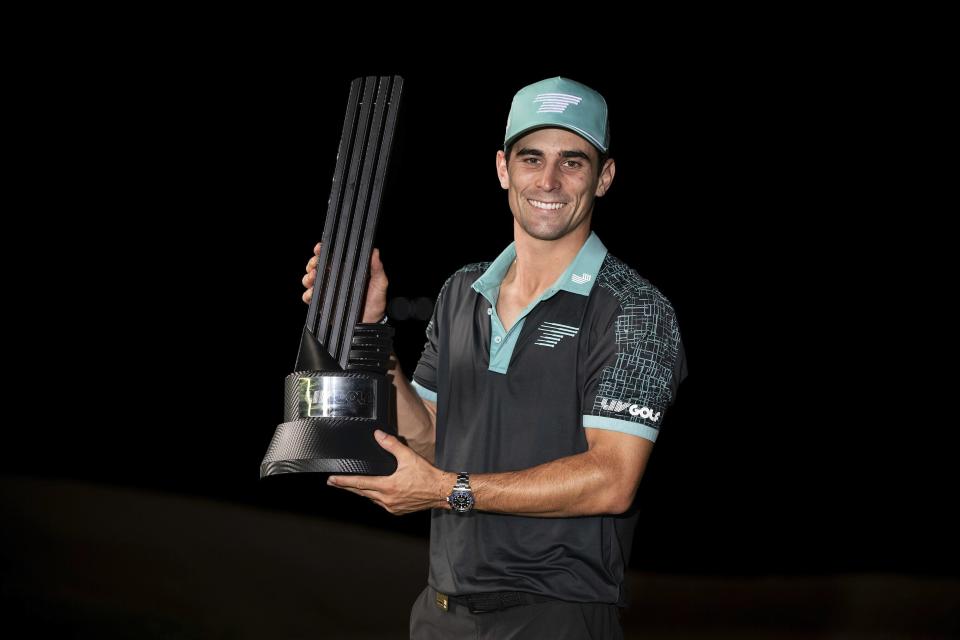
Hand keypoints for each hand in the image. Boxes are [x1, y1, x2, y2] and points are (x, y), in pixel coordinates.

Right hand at [302, 243, 387, 322]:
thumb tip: (374, 252)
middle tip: (315, 264)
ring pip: (310, 280)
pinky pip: (309, 297)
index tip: (320, 248)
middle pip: (317, 267)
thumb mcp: (380, 283)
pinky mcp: (322, 304)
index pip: (332, 257)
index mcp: (347, 271)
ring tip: (313, 277)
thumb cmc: (376, 303)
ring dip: (308, 277)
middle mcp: (335, 279)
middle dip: (312, 263)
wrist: (371, 323)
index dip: (323, 250)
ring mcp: (327, 291)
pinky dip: (307, 294)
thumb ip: (377, 268)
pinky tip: (312, 293)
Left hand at [327, 430, 449, 514]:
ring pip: (371, 499)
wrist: (441, 491)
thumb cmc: (427, 476)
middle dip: (347, 486)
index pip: (360, 483)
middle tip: (333, 483)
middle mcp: (387, 499)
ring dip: (361, 492)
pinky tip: (374, 493)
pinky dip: (375, 497)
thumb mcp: (408, 456)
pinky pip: (381, 504)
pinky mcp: (398, 510)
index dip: (344, 481)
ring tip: (353, 486)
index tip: (332, 480)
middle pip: (361, 492)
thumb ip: (391, 445)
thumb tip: (378, 435)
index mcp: (388, 486)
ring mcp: (392, 506)